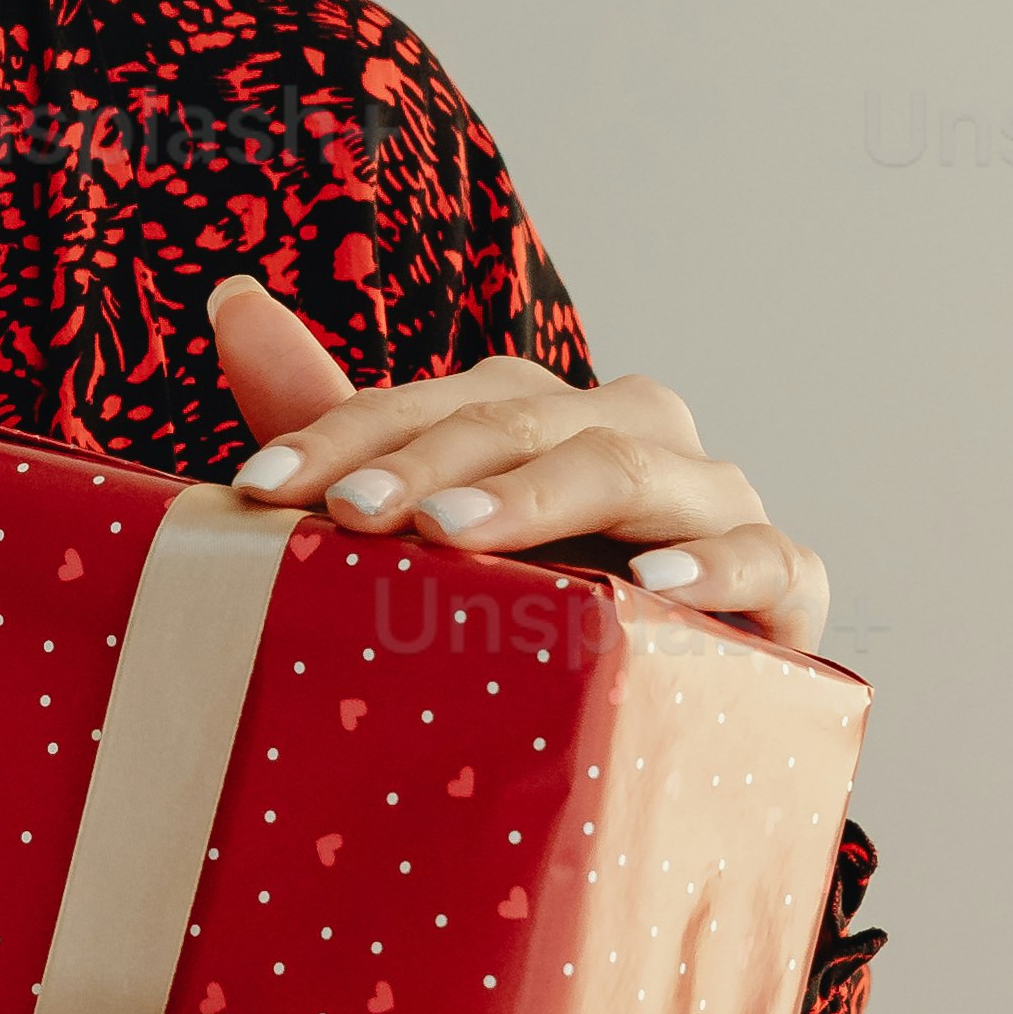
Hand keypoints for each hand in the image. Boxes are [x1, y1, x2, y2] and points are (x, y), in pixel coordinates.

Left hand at [203, 274, 830, 657]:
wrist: (654, 715)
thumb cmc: (520, 608)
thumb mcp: (413, 523)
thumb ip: (328, 417)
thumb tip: (230, 298)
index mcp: (541, 412)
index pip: (435, 403)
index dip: (343, 438)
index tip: (259, 493)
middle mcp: (631, 434)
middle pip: (527, 421)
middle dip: (433, 463)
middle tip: (356, 514)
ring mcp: (713, 502)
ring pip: (633, 471)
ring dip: (545, 496)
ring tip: (459, 536)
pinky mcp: (783, 584)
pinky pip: (761, 560)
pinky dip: (713, 566)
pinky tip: (652, 587)